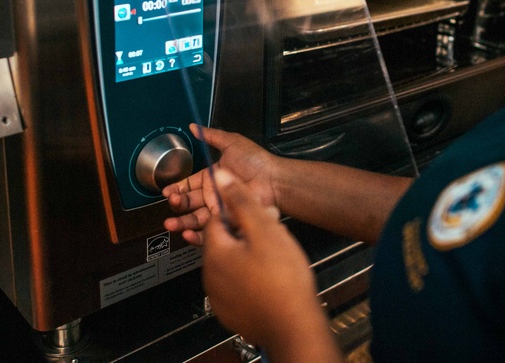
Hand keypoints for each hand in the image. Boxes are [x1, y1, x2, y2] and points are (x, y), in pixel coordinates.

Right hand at [162, 125, 278, 245]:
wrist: (273, 180)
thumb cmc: (256, 161)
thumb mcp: (231, 143)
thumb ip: (211, 136)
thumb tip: (194, 126)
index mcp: (212, 177)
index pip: (188, 184)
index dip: (177, 188)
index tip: (167, 191)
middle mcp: (214, 195)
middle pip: (188, 203)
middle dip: (177, 204)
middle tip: (172, 202)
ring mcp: (220, 209)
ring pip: (195, 219)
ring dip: (181, 222)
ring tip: (171, 223)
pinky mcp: (227, 222)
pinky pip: (209, 232)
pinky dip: (196, 236)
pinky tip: (187, 233)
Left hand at [203, 170, 340, 361]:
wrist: (294, 327)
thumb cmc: (283, 280)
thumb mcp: (265, 229)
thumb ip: (241, 201)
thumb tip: (220, 177)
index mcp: (214, 253)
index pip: (215, 219)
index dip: (239, 211)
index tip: (260, 213)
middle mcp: (210, 276)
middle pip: (224, 241)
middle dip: (247, 232)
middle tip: (273, 232)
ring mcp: (219, 297)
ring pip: (232, 262)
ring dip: (249, 253)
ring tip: (276, 255)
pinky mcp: (231, 312)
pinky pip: (237, 284)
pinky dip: (250, 276)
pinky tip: (271, 277)